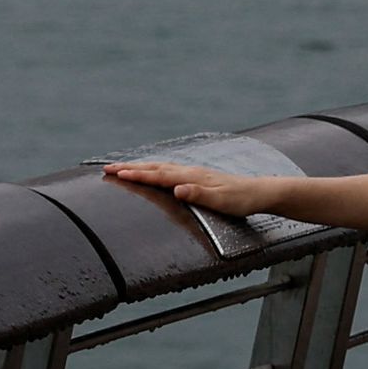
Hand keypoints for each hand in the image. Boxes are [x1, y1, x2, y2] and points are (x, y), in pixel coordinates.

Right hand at [106, 161, 293, 219]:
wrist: (261, 192)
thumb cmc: (242, 200)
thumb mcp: (222, 201)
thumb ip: (199, 194)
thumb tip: (177, 188)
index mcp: (192, 177)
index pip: (159, 175)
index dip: (137, 175)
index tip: (115, 173)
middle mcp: (190, 172)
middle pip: (155, 167)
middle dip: (130, 168)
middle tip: (107, 168)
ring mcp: (194, 173)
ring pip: (161, 167)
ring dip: (140, 167)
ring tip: (122, 168)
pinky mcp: (198, 177)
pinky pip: (169, 170)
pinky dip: (154, 169)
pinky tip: (153, 171)